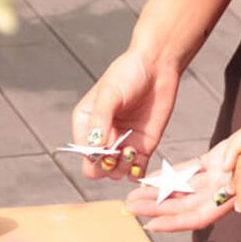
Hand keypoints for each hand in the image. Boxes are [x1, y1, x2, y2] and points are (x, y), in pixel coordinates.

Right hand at [72, 49, 179, 180]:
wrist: (157, 67)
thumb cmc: (128, 74)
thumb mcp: (109, 93)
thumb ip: (100, 120)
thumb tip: (95, 147)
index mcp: (86, 124)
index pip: (83, 153)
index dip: (94, 155)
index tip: (107, 142)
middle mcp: (102, 138)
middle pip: (97, 169)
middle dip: (107, 166)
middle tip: (120, 150)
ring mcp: (122, 144)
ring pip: (116, 174)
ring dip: (123, 168)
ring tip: (131, 150)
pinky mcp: (142, 148)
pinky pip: (136, 172)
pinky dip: (137, 173)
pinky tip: (139, 159)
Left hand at [124, 139, 235, 231]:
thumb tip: (225, 192)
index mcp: (232, 199)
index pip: (198, 218)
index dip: (174, 223)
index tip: (151, 225)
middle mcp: (222, 192)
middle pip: (183, 206)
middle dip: (155, 207)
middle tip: (130, 207)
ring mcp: (218, 177)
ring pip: (182, 188)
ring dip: (157, 191)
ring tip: (134, 194)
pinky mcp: (214, 160)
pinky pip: (187, 170)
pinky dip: (170, 174)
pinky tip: (152, 178)